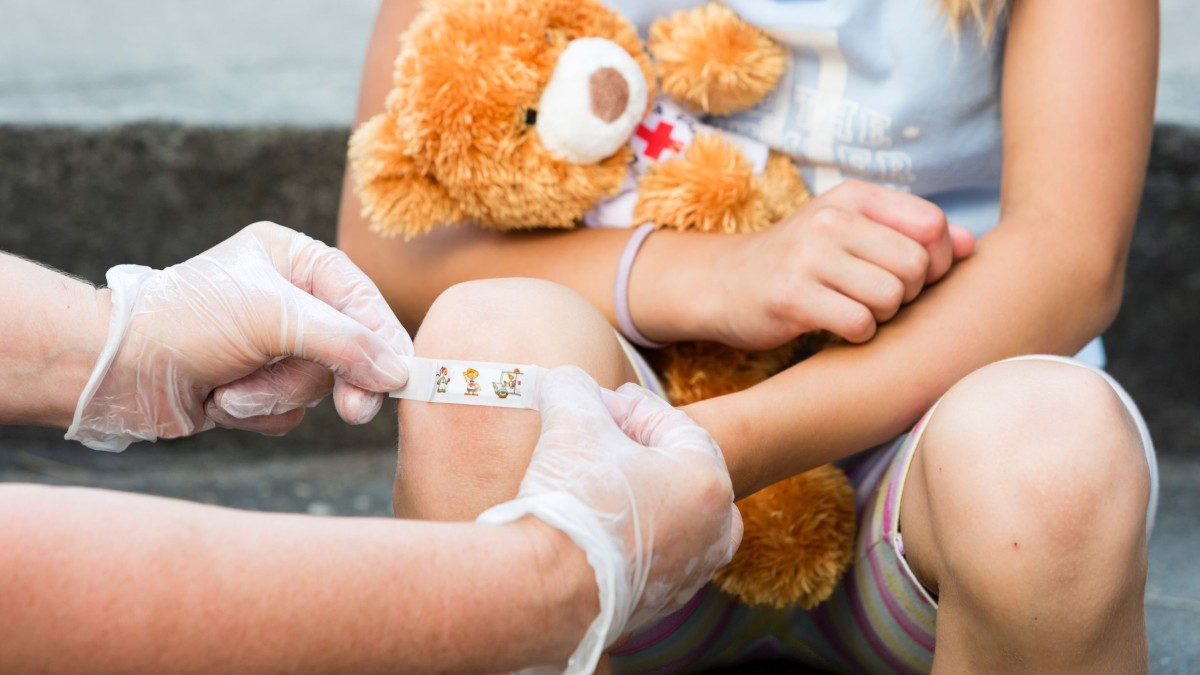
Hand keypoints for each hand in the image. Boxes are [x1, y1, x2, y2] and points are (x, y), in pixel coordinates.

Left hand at [65, 222, 411, 450]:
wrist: (115, 371)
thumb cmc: (187, 322)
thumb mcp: (275, 318)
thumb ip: (347, 342)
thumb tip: (399, 372)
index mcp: (294, 259)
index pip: (363, 300)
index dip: (385, 340)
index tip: (400, 379)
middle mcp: (288, 297)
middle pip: (348, 349)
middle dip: (324, 378)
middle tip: (353, 411)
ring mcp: (272, 343)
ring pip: (318, 384)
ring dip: (277, 394)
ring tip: (235, 388)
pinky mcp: (256, 381)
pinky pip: (290, 408)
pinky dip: (260, 411)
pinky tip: (223, 398)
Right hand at [478, 367, 740, 673]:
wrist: (545, 589)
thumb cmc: (571, 501)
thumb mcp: (571, 421)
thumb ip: (575, 387)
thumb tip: (569, 382)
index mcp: (707, 482)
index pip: (675, 426)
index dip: (634, 408)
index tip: (602, 401)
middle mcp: (714, 530)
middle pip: (684, 472)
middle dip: (644, 450)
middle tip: (603, 436)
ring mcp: (693, 572)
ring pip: (674, 516)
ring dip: (639, 492)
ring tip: (595, 479)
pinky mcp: (664, 603)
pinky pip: (656, 554)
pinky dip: (633, 534)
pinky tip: (593, 524)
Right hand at [706, 180, 974, 348]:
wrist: (721, 284)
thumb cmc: (798, 261)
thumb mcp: (850, 232)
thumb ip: (909, 234)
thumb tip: (970, 245)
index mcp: (852, 196)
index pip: (931, 224)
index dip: (937, 260)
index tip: (913, 277)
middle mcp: (830, 219)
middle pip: (915, 265)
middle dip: (908, 293)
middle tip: (880, 300)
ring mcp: (808, 257)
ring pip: (890, 296)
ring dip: (882, 316)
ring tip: (856, 311)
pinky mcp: (791, 297)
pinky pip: (858, 324)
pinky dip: (857, 335)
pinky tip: (837, 328)